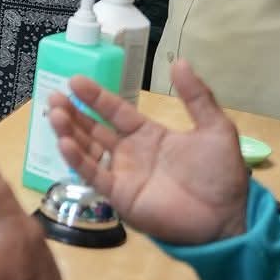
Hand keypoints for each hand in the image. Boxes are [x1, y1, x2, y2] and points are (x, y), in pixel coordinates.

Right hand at [49, 59, 249, 246]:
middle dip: (73, 113)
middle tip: (54, 97)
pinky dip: (77, 159)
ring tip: (54, 114)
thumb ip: (197, 96)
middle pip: (94, 129)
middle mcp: (130, 152)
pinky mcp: (119, 195)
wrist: (225, 217)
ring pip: (87, 149)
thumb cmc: (221, 174)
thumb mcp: (215, 128)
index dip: (96, 96)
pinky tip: (65, 142)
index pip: (115, 111)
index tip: (76, 80)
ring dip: (69, 132)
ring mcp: (122, 174)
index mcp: (149, 135)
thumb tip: (178, 61)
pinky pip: (93, 175)